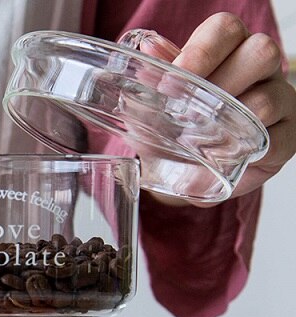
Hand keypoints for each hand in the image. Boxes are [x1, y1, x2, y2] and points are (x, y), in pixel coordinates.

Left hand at [173, 12, 295, 198]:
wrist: (189, 173)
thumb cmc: (178, 130)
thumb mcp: (159, 108)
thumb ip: (156, 80)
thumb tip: (148, 51)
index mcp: (229, 50)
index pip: (226, 30)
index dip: (201, 51)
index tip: (171, 81)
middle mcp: (261, 69)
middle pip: (260, 52)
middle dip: (220, 83)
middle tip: (186, 113)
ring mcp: (280, 100)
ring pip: (269, 97)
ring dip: (231, 121)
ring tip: (198, 142)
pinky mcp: (287, 136)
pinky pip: (277, 140)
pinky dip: (248, 151)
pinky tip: (223, 159)